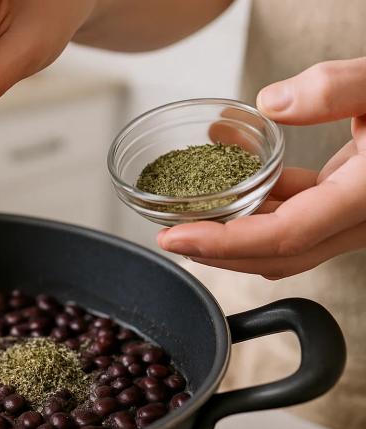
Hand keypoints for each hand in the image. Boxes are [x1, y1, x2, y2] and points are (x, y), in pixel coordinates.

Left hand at [158, 57, 365, 278]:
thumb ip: (338, 87)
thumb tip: (269, 103)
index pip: (282, 238)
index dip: (223, 245)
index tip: (174, 238)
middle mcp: (362, 217)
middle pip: (277, 253)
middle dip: (218, 251)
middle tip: (169, 234)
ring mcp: (357, 211)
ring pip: (286, 238)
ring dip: (236, 229)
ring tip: (191, 209)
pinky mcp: (353, 197)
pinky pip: (299, 211)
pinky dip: (262, 200)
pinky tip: (234, 170)